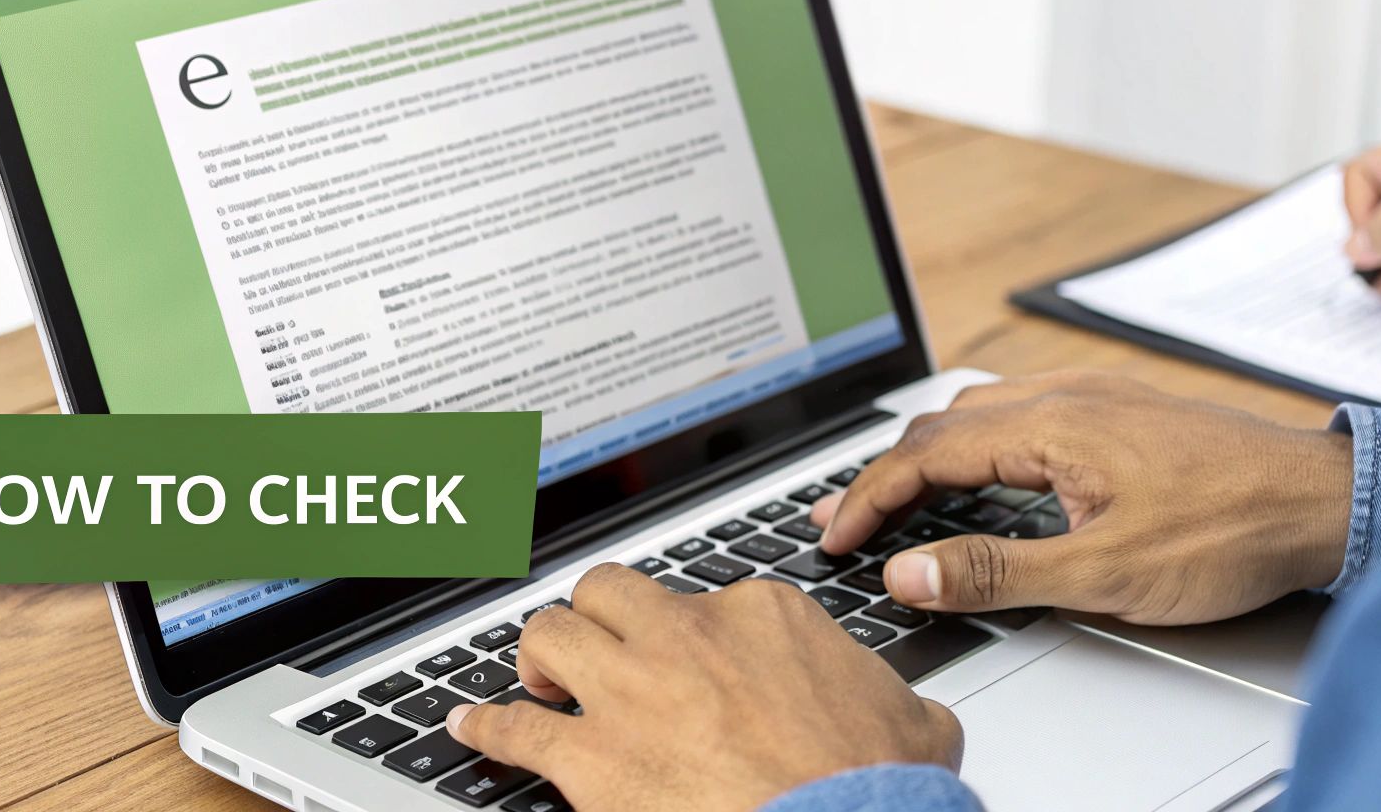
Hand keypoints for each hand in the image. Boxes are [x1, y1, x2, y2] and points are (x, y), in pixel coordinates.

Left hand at [446, 563, 961, 811]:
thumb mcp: (910, 719)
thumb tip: (905, 710)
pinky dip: (487, 726)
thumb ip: (886, 695)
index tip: (686, 657)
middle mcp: (689, 636)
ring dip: (540, 657)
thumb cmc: (874, 788)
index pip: (705, 596)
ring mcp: (635, 691)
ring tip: (541, 681)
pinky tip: (470, 727)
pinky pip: (516, 727)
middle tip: (599, 650)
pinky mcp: (594, 757)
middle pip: (610, 591)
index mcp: (762, 615)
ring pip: (551, 633)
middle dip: (599, 617)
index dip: (690, 633)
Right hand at [814, 372, 1353, 625]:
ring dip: (929, 454)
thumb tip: (909, 572)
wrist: (1327, 501)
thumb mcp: (1104, 573)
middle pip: (942, 425)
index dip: (869, 498)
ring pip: (981, 411)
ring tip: (899, 496)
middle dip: (885, 473)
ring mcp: (1095, 396)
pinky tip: (985, 473)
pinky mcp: (1120, 410)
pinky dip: (975, 443)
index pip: (925, 454)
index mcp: (1050, 425)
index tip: (836, 537)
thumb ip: (995, 573)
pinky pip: (1020, 411)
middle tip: (846, 519)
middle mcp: (1066, 395)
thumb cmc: (1232, 530)